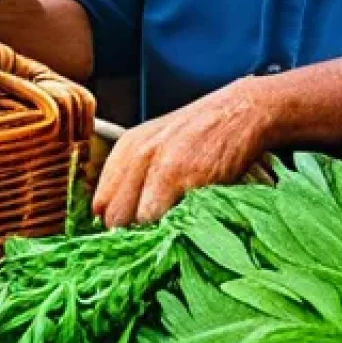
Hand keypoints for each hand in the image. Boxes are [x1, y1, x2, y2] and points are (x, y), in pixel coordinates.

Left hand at [93, 78, 272, 227]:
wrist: (241, 111)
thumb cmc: (202, 133)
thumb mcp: (158, 143)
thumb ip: (135, 175)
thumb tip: (118, 219)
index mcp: (127, 147)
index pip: (100, 204)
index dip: (116, 221)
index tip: (132, 229)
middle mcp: (139, 155)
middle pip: (114, 218)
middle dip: (131, 231)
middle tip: (154, 232)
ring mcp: (163, 167)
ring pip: (139, 223)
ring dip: (155, 231)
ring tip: (173, 223)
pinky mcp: (189, 179)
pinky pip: (169, 221)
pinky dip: (177, 227)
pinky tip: (190, 215)